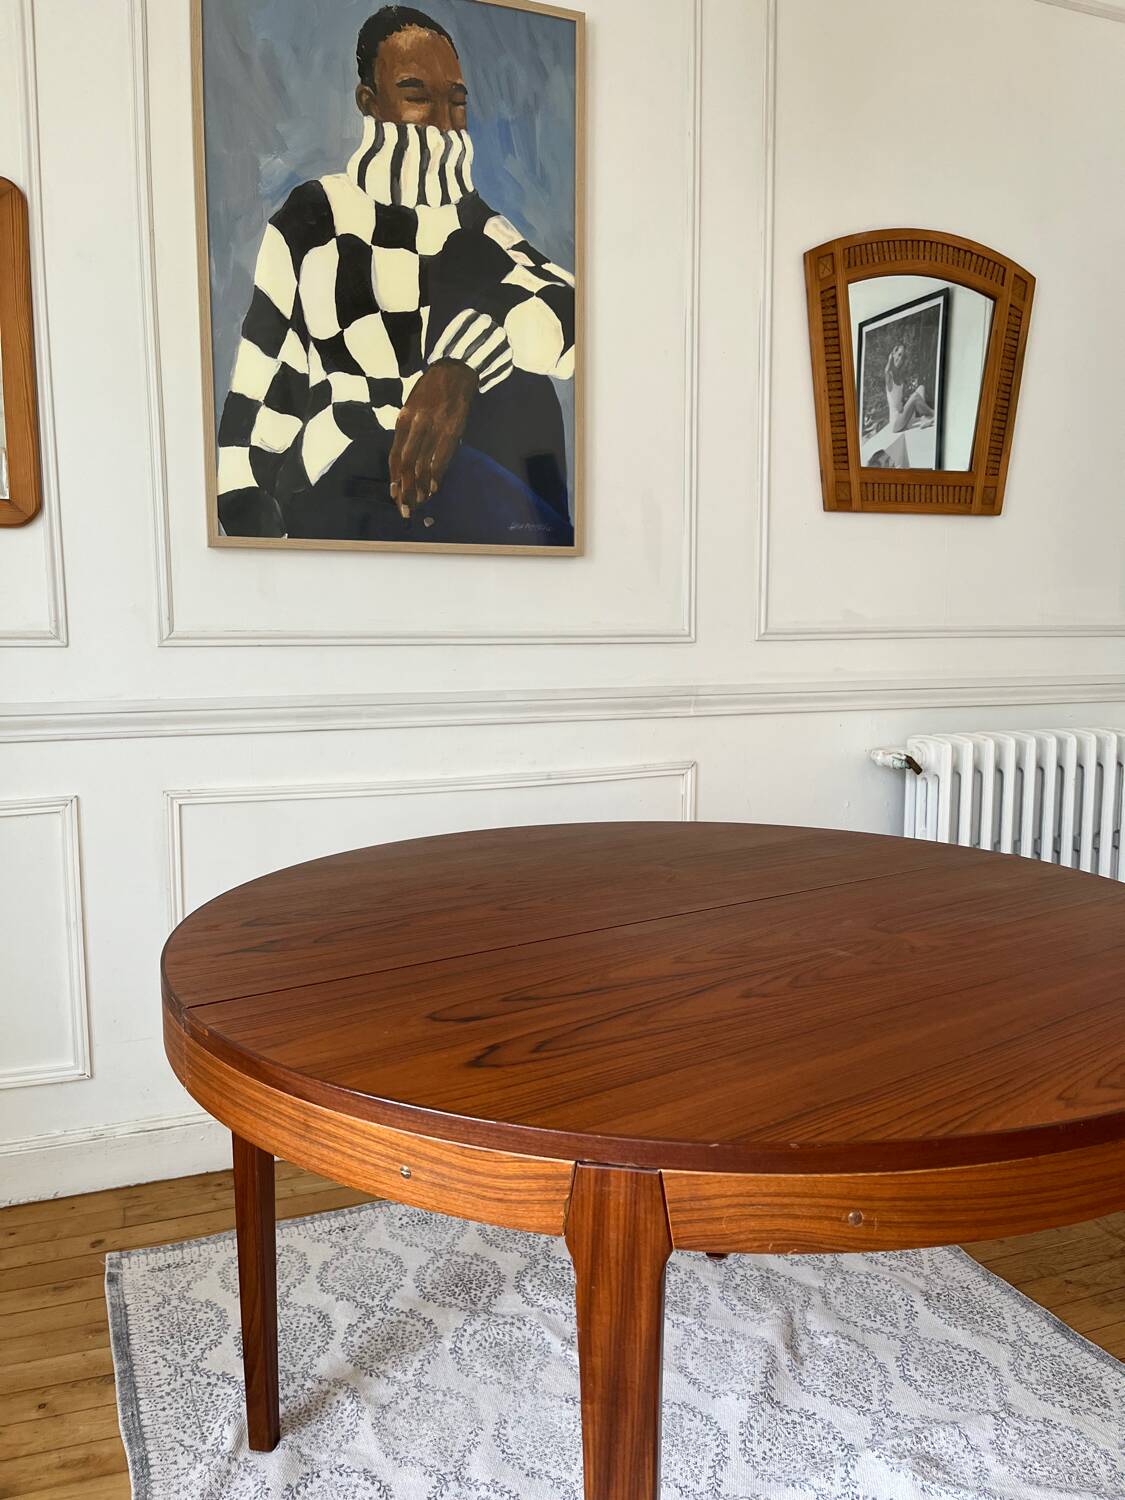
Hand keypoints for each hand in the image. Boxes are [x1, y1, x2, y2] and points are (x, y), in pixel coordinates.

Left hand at [389, 361, 477, 515]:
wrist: (454, 370)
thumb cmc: (430, 391)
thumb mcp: (411, 407)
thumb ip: (407, 432)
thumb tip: (404, 462)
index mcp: (403, 419)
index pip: (394, 456)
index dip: (394, 479)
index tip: (394, 496)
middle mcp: (415, 425)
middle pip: (406, 464)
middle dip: (405, 490)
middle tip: (405, 508)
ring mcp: (434, 428)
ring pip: (422, 464)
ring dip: (420, 487)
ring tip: (420, 503)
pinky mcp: (452, 430)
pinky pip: (441, 458)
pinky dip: (436, 475)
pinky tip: (433, 488)